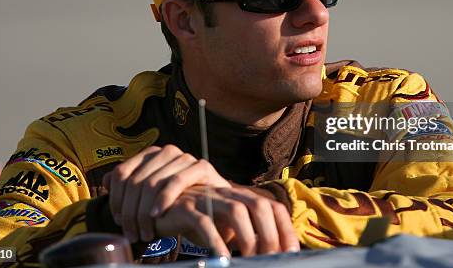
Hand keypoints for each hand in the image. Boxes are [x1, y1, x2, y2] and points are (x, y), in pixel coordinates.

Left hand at [102, 145, 230, 241]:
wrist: (214, 207)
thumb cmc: (179, 202)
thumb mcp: (151, 195)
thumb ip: (131, 186)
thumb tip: (106, 183)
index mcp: (150, 154)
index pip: (122, 173)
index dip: (116, 199)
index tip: (118, 221)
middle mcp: (166, 151)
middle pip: (135, 181)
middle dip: (130, 211)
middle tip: (131, 233)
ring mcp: (184, 157)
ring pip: (152, 182)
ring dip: (144, 211)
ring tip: (144, 231)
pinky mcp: (201, 167)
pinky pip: (176, 181)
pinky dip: (163, 199)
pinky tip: (157, 216)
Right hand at [152, 185, 299, 256]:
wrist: (161, 212)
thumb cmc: (199, 222)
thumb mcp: (226, 228)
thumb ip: (247, 235)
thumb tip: (271, 254)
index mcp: (241, 197)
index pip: (273, 207)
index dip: (285, 228)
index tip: (290, 252)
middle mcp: (228, 194)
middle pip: (259, 206)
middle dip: (270, 234)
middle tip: (270, 258)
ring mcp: (207, 198)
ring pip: (236, 210)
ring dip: (247, 236)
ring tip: (249, 258)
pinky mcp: (186, 207)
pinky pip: (204, 222)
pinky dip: (215, 240)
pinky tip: (221, 257)